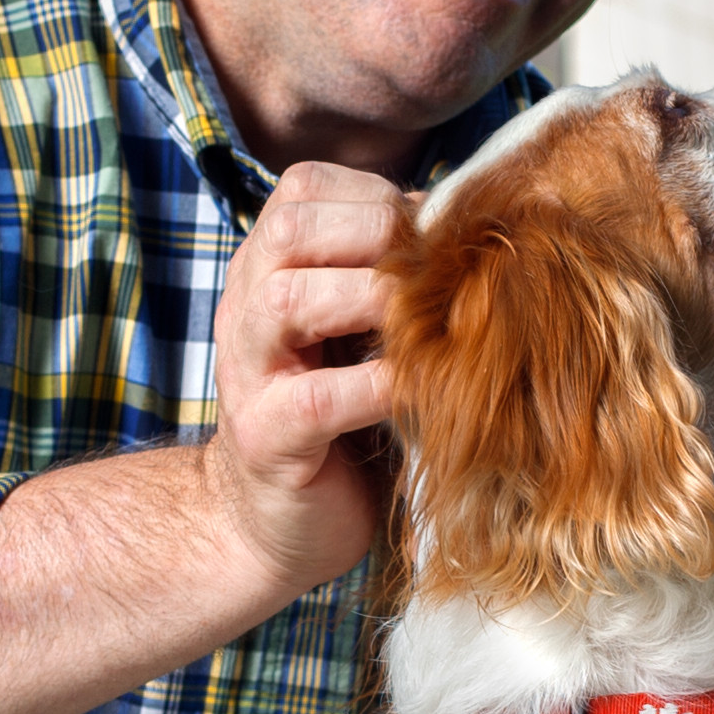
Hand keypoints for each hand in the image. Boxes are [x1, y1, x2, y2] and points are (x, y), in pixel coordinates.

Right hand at [201, 161, 413, 596]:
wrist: (273, 523)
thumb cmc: (338, 418)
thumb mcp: (358, 333)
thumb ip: (387, 280)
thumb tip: (469, 228)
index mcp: (265, 269)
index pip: (302, 190)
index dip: (374, 197)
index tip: (430, 233)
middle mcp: (244, 308)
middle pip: (290, 228)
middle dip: (375, 235)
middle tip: (433, 274)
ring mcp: (246, 373)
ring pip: (288, 299)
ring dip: (372, 301)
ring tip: (424, 326)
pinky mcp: (265, 438)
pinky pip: (318, 397)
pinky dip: (380, 387)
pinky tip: (420, 393)